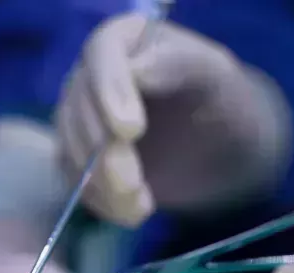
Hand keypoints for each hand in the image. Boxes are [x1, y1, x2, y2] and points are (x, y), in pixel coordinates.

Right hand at [55, 12, 289, 225]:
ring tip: (142, 208)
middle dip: (104, 153)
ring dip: (101, 185)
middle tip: (134, 187)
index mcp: (124, 39)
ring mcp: (80, 116)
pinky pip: (74, 180)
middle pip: (81, 109)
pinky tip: (132, 213)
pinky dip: (100, 202)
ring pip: (72, 149)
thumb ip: (180, 65)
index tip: (131, 130)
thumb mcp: (214, 76)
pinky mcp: (78, 156)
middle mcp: (92, 74)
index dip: (112, 93)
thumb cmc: (222, 102)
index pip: (103, 57)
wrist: (217, 147)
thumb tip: (137, 70)